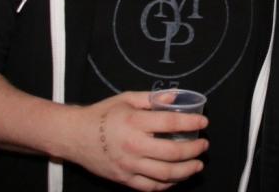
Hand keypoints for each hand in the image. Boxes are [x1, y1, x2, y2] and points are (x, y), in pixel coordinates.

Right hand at [66, 91, 208, 190]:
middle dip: (193, 150)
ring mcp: (129, 165)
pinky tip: (176, 178)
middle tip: (203, 146)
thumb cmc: (102, 114)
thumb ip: (152, 98)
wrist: (75, 135)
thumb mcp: (127, 98)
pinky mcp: (123, 178)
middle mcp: (134, 145)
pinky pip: (150, 186)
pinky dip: (166, 184)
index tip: (204, 122)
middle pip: (172, 152)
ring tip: (197, 165)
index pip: (171, 122)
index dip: (191, 122)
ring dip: (185, 170)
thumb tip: (175, 96)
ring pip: (164, 174)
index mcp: (135, 122)